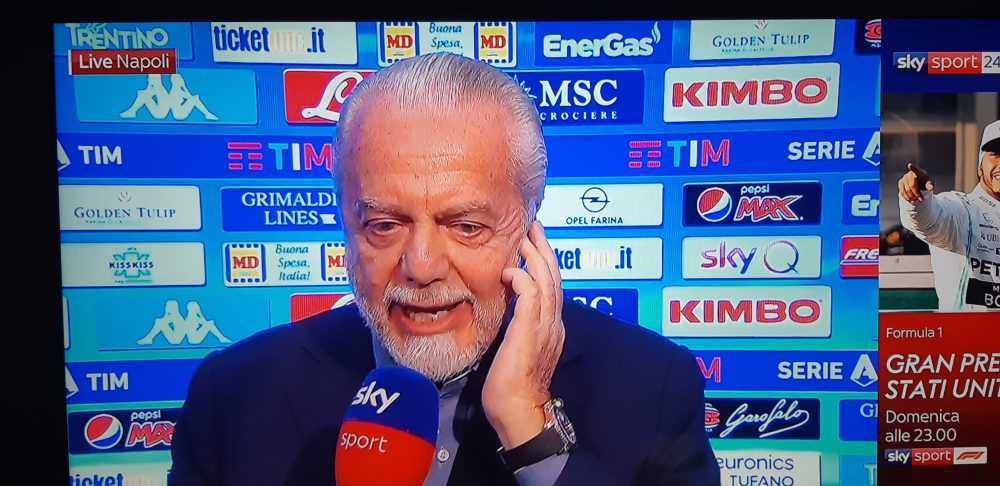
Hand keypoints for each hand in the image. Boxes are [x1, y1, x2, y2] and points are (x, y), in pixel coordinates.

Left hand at [483, 221, 565, 449]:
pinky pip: (532, 296)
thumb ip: (517, 327)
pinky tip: (510, 270)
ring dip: (535, 256)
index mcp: (551, 328)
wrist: (518, 410)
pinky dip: (523, 279)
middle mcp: (553, 324)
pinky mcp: (530, 332)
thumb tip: (505, 308)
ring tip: (525, 237)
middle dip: (544, 249)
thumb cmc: (511, 387)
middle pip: (555, 277)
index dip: (544, 263)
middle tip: (533, 227)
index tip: (533, 244)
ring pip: (547, 281)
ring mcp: (545, 328)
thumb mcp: (517, 348)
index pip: (552, 288)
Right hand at [899, 163, 933, 203]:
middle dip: (916, 193)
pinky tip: (910, 200)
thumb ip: (930, 184)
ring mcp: (904, 178)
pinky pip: (902, 191)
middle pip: (912, 185)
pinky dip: (906, 197)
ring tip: (916, 200)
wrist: (919, 184)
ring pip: (906, 189)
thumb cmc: (925, 183)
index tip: (910, 165)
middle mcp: (910, 173)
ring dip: (911, 196)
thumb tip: (930, 187)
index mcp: (918, 172)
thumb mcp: (930, 183)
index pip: (915, 170)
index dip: (912, 167)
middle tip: (921, 199)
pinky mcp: (900, 182)